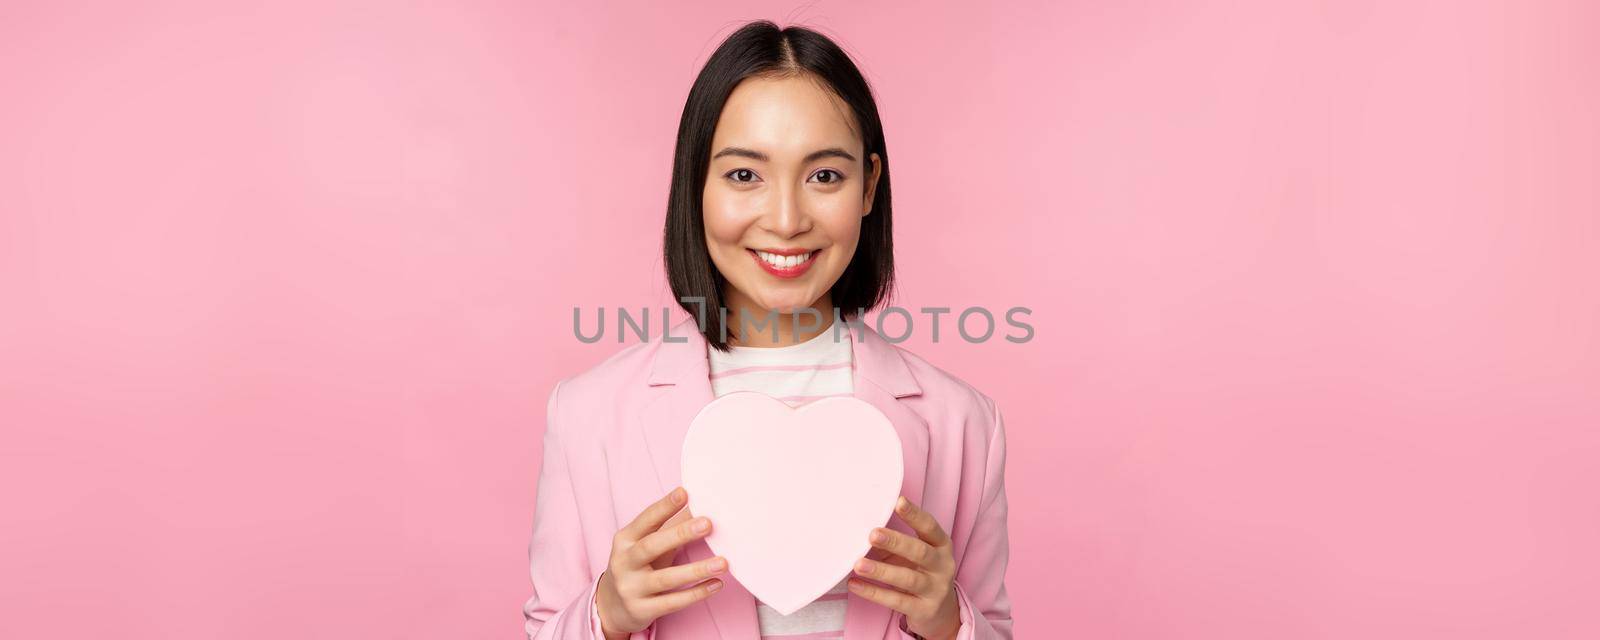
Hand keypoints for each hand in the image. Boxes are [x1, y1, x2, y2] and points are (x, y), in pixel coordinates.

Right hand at [595, 486, 728, 638]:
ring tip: (723, 562)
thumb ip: (668, 527)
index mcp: (624, 540)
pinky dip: (696, 593)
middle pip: (652, 546)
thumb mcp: (646, 544)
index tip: (684, 493)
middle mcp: (624, 563)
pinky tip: (716, 584)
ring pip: (666, 578)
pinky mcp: (641, 610)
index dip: (664, 507)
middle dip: (680, 534)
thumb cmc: (638, 566)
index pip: (645, 520)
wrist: (611, 606)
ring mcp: (630, 588)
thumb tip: (700, 504)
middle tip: (708, 523)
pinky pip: (673, 602)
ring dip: (696, 570)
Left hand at [848, 495, 961, 639]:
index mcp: (942, 546)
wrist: (941, 612)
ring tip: (858, 564)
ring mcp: (936, 589)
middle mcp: (943, 566)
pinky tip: (855, 584)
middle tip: (872, 534)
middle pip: (920, 552)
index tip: (898, 502)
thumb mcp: (913, 556)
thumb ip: (894, 542)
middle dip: (896, 542)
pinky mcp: (924, 610)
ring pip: (908, 578)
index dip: (914, 515)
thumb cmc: (921, 573)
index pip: (930, 527)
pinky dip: (874, 592)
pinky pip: (896, 601)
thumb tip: (861, 529)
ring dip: (881, 571)